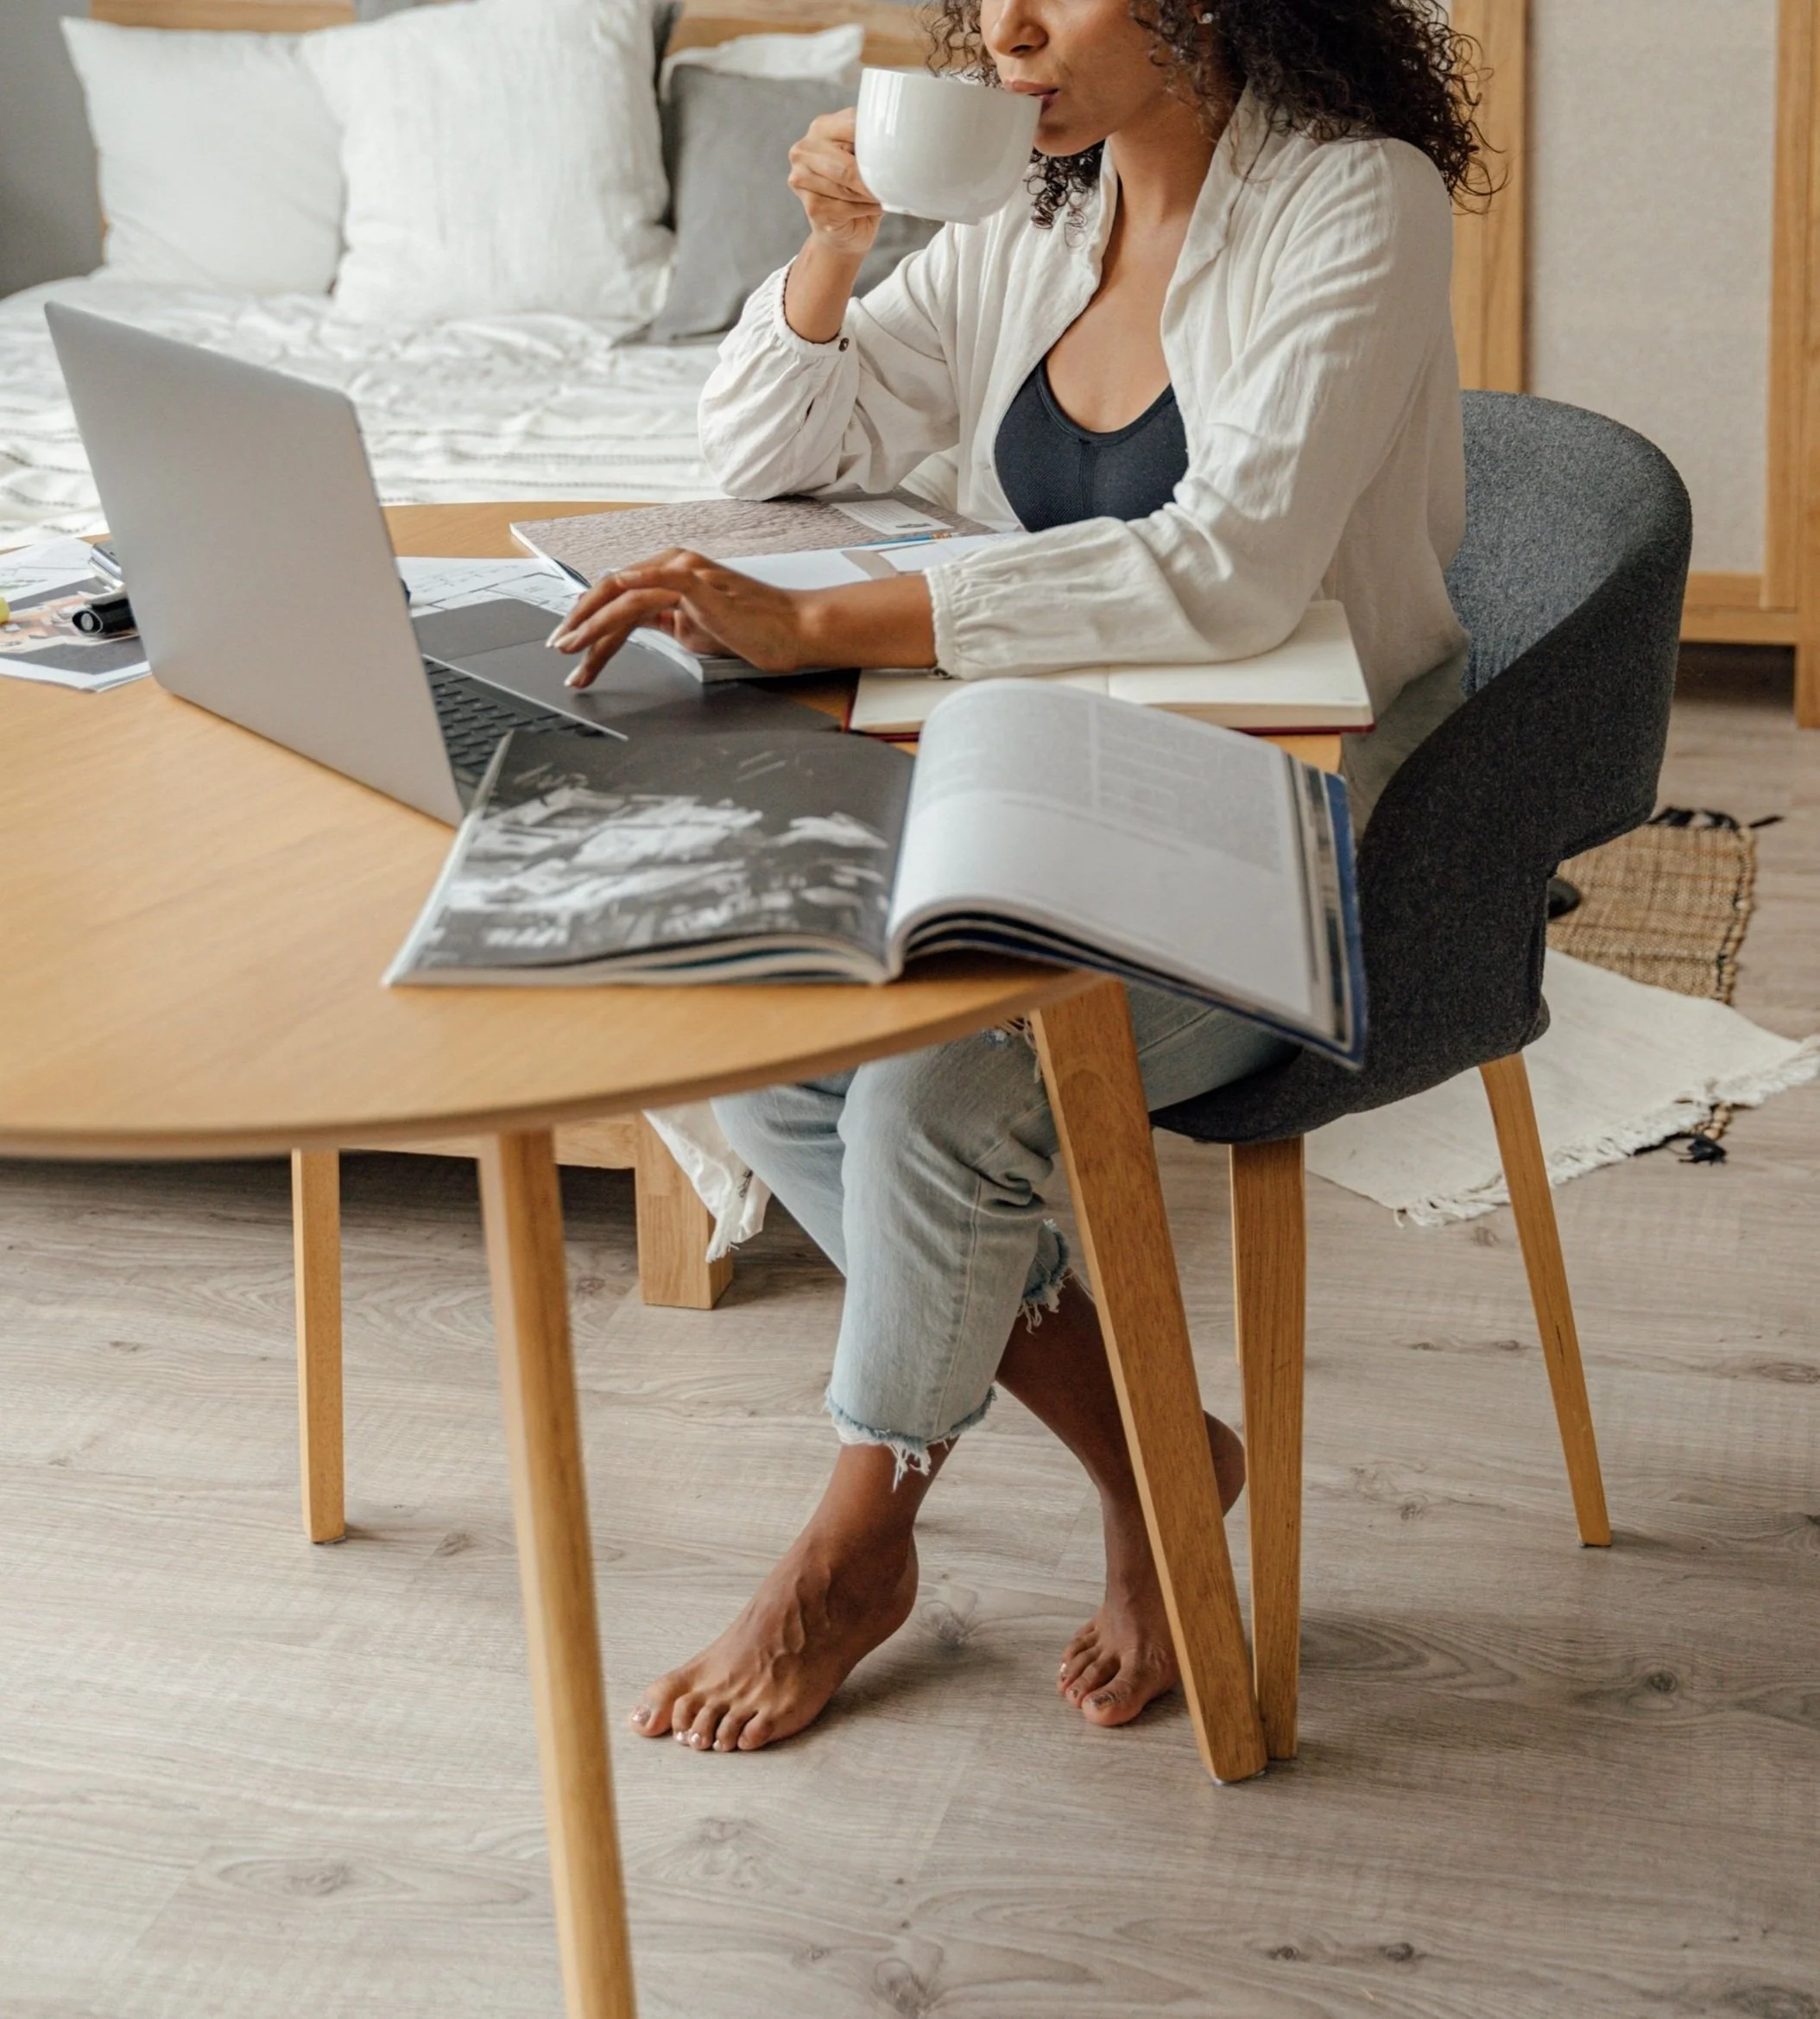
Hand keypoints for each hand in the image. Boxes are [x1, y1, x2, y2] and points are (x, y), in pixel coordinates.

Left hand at [551, 549, 811, 687]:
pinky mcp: (697, 580)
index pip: (618, 599)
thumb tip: (637, 631)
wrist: (793, 629)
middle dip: (579, 622)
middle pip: (611, 593)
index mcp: (670, 575)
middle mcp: (672, 565)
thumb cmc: (754, 630)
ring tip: (572, 650)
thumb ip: (665, 623)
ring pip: (623, 595)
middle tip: (559, 649)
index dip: (590, 622)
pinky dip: (625, 592)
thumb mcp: (696, 630)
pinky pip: (652, 583)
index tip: (573, 647)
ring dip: (591, 624)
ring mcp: (683, 570)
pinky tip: (603, 607)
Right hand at [788, 108, 882, 258]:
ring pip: (846, 187)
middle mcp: (804, 149)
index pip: (853, 127)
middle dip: (872, 178)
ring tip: (880, 196)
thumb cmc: (858, 187)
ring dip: (870, 195)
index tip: (895, 155)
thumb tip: (896, 146)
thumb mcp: (866, 157)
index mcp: (821, 127)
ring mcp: (801, 178)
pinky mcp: (811, 206)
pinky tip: (869, 209)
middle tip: (891, 184)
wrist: (844, 229)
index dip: (877, 145)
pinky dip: (865, 210)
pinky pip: (845, 207)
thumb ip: (871, 145)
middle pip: (847, 164)